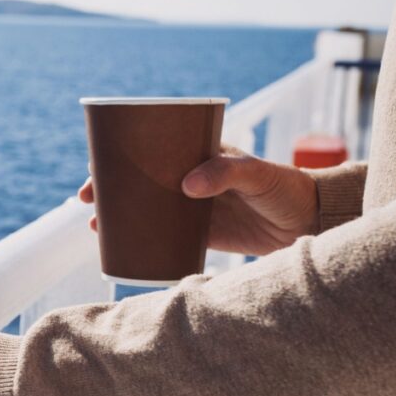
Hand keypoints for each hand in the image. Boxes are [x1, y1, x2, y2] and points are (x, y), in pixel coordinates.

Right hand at [78, 145, 318, 255]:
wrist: (310, 224)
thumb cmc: (285, 188)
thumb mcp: (257, 174)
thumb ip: (225, 173)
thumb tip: (186, 185)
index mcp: (197, 154)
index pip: (149, 149)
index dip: (118, 156)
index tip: (94, 167)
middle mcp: (188, 177)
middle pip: (138, 179)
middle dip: (107, 187)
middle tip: (85, 199)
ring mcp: (191, 206)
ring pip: (144, 207)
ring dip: (118, 214)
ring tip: (95, 225)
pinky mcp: (199, 233)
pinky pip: (161, 234)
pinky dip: (139, 239)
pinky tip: (120, 246)